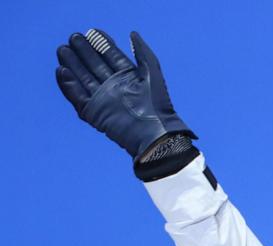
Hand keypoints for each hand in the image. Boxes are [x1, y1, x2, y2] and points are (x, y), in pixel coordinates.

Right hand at [55, 29, 194, 160]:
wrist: (153, 132)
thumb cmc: (157, 104)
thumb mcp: (151, 73)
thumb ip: (142, 52)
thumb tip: (132, 33)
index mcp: (128, 77)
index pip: (111, 57)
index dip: (102, 44)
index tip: (92, 32)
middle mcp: (114, 87)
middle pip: (94, 66)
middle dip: (83, 52)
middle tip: (73, 38)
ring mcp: (103, 100)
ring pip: (83, 78)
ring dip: (72, 64)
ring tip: (63, 50)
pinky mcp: (93, 112)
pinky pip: (77, 96)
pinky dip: (68, 85)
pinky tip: (62, 71)